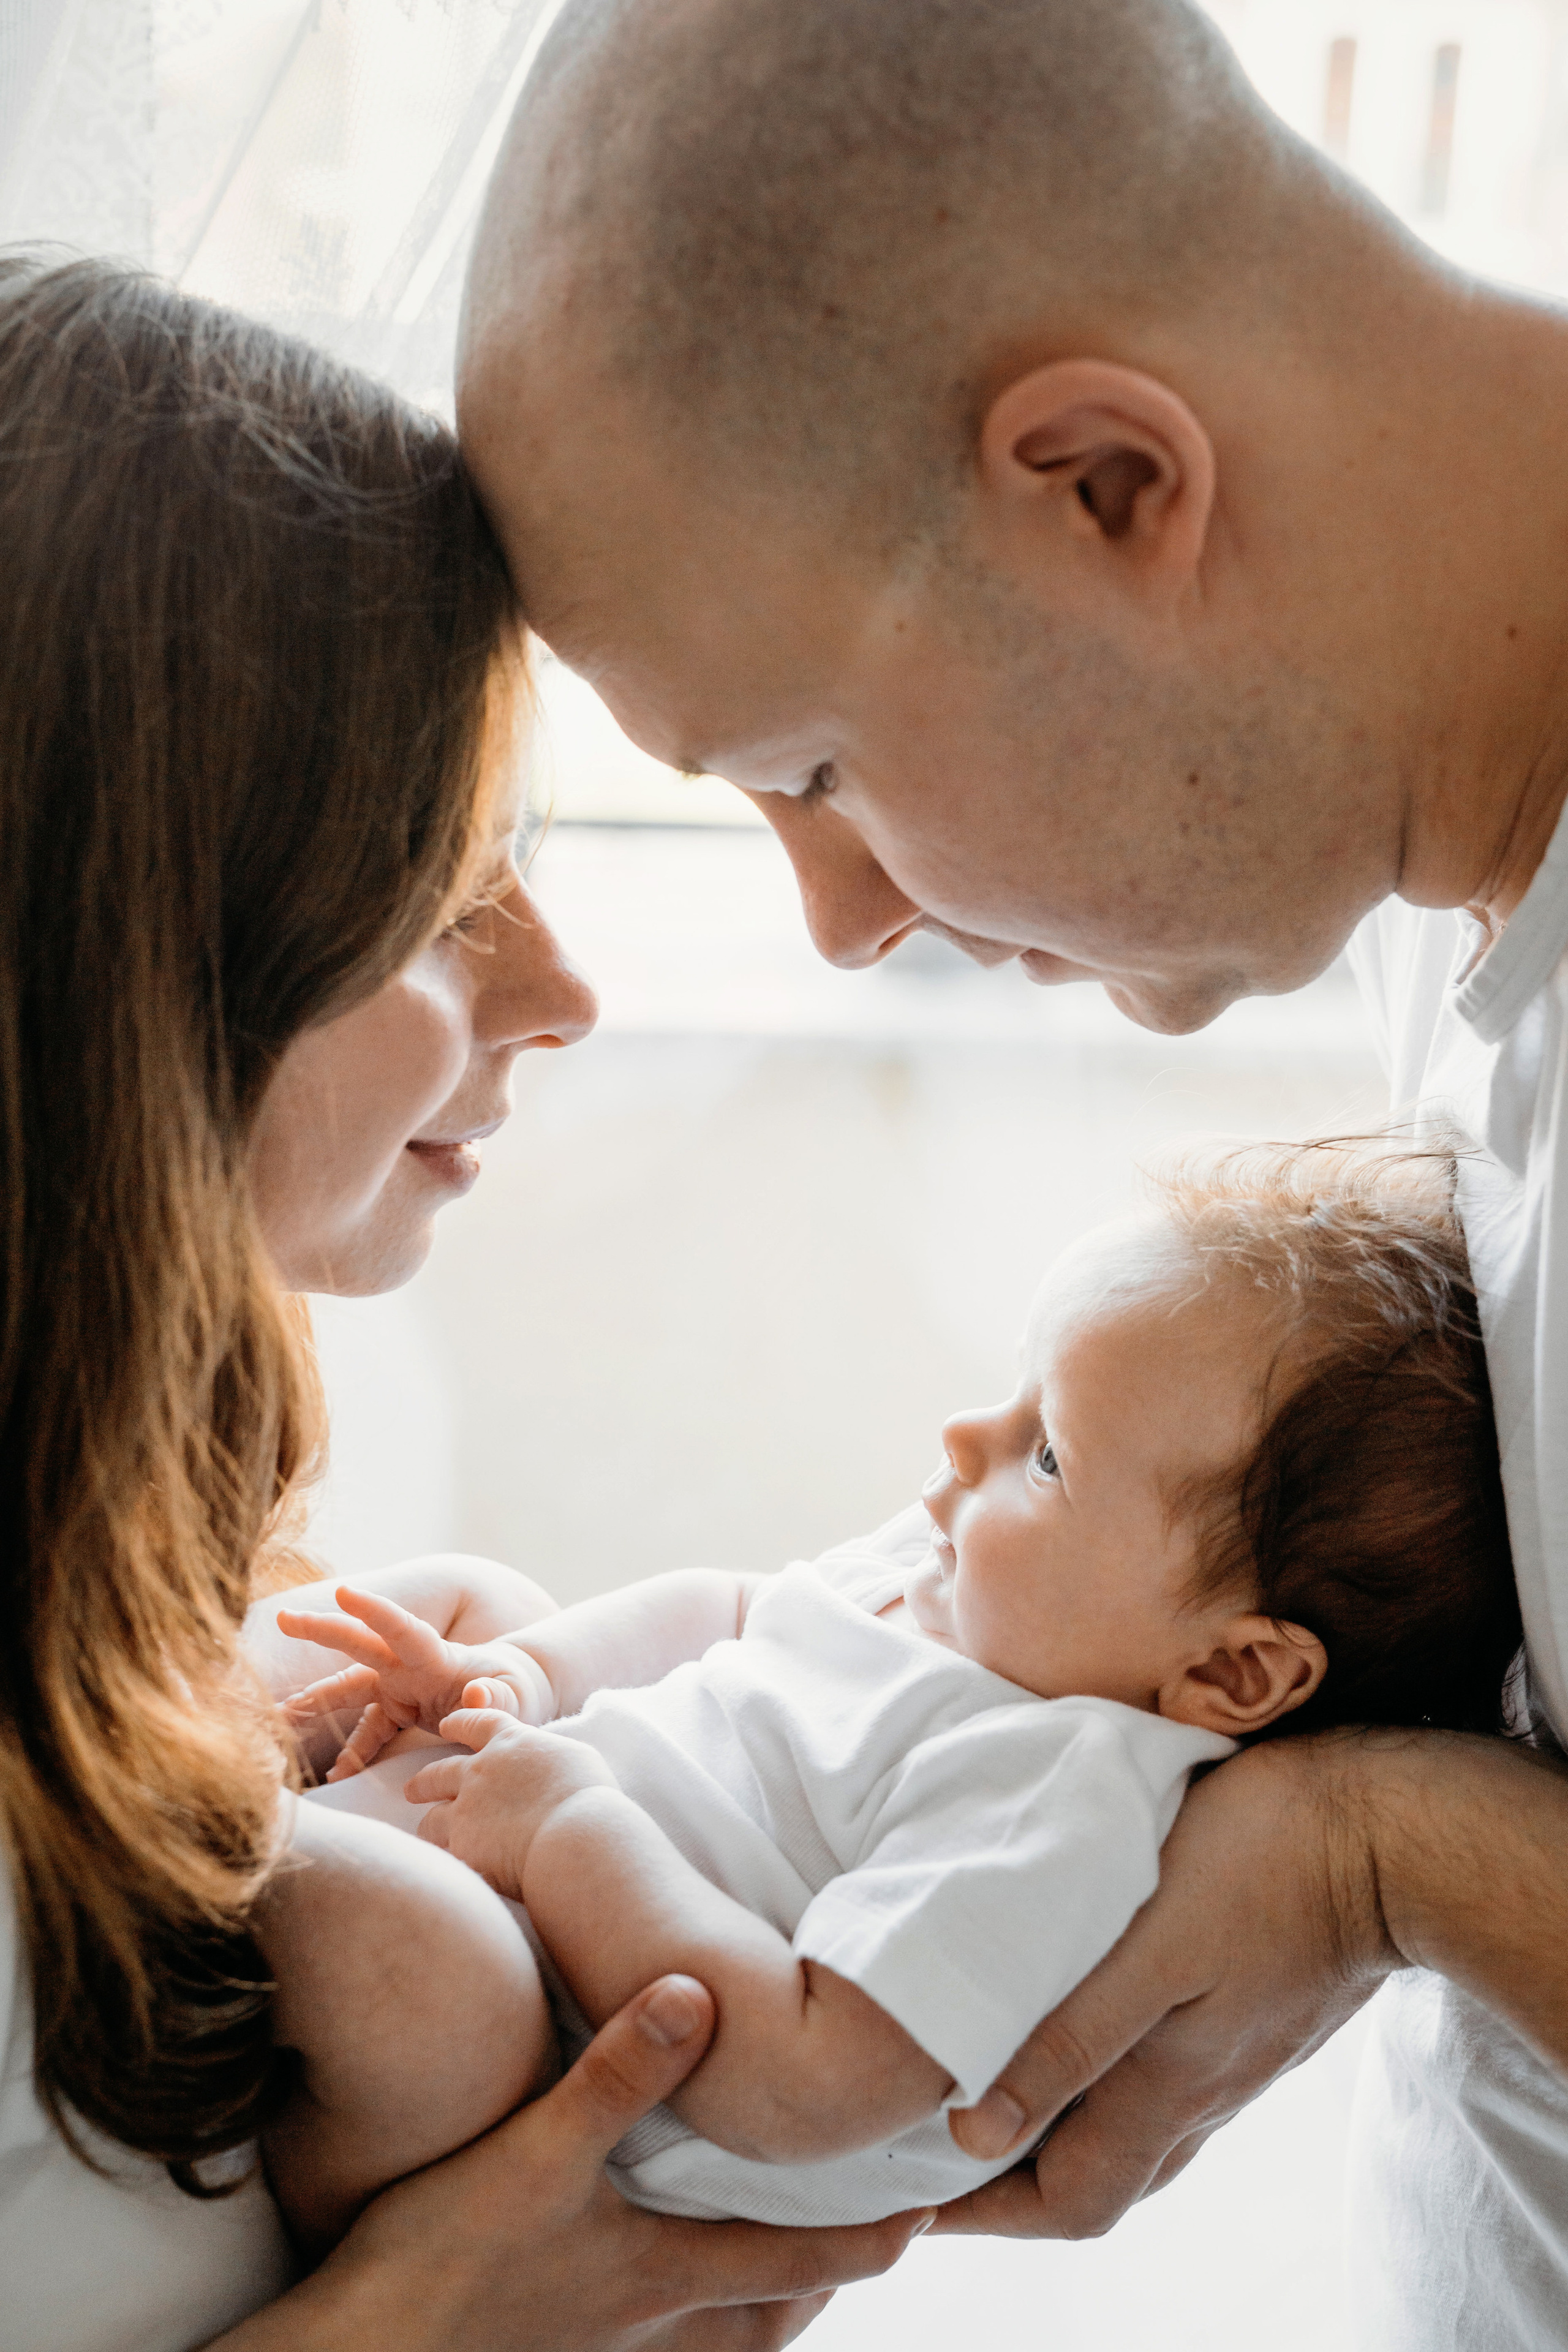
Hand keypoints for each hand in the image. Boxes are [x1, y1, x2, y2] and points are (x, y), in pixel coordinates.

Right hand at [213, 1976, 931, 2349]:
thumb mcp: (536, 2153)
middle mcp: (648, 2329)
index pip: (795, 2259)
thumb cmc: (444, 2262)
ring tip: (778, 2279)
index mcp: (663, 2279)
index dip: (865, 2241)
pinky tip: (654, 2298)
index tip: (925, 2217)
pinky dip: (682, 2329)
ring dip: (757, 2312)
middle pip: (767, 2320)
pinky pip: (652, 2351)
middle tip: (862, 2250)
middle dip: (820, 2286)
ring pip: (714, 2345)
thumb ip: (618, 2074)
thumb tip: (697, 1993)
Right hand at [278, 1587, 554, 1777]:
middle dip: (323, 1630)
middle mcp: (409, 1667)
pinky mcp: (397, 1711)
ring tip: (280, 1715)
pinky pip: (367, 1732)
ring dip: (318, 1701)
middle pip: (361, 1645)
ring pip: (351, 1689)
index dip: (374, 1611)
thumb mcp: (515, 1698)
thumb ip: (496, 1699)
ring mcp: (399, 1688)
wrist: (510, 1700)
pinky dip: (353, 1753)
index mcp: (436, 1656)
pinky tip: (337, 1774)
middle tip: (283, 1618)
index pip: (403, 1629)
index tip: (345, 1592)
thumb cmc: (515, 1691)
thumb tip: (476, 1698)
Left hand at [407, 1708, 620, 1897]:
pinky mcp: (463, 1850)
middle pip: (439, 1773)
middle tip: (413, 1789)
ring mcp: (466, 1812)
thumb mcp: (576, 1758)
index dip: (460, 1723)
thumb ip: (548, 1757)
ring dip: (430, 1827)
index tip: (447, 1725)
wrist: (576, 1836)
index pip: (477, 1722)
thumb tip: (545, 1766)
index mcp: (510, 1742)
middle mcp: (480, 1772)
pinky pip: (445, 1857)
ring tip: (427, 1835)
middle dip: (424, 1781)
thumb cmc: (588, 1797)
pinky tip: (449, 1871)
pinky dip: (448, 1862)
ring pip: (432, 1819)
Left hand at [932, 1735, 1393, 2237]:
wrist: (1382, 1832)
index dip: (983, 2213)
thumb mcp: (1150, 1949)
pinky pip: (1158, 2080)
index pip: (1065, 2203)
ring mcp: (1227, 2061)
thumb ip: (1069, 2042)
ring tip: (979, 2084)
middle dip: (1007, 2182)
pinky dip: (1097, 2076)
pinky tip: (1067, 2023)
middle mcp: (1198, 2097)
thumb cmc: (1260, 1865)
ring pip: (1127, 2133)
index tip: (909, 2196)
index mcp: (1166, 2092)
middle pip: (1094, 2182)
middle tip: (925, 2141)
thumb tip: (974, 2133)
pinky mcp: (1244, 2015)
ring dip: (1052, 2128)